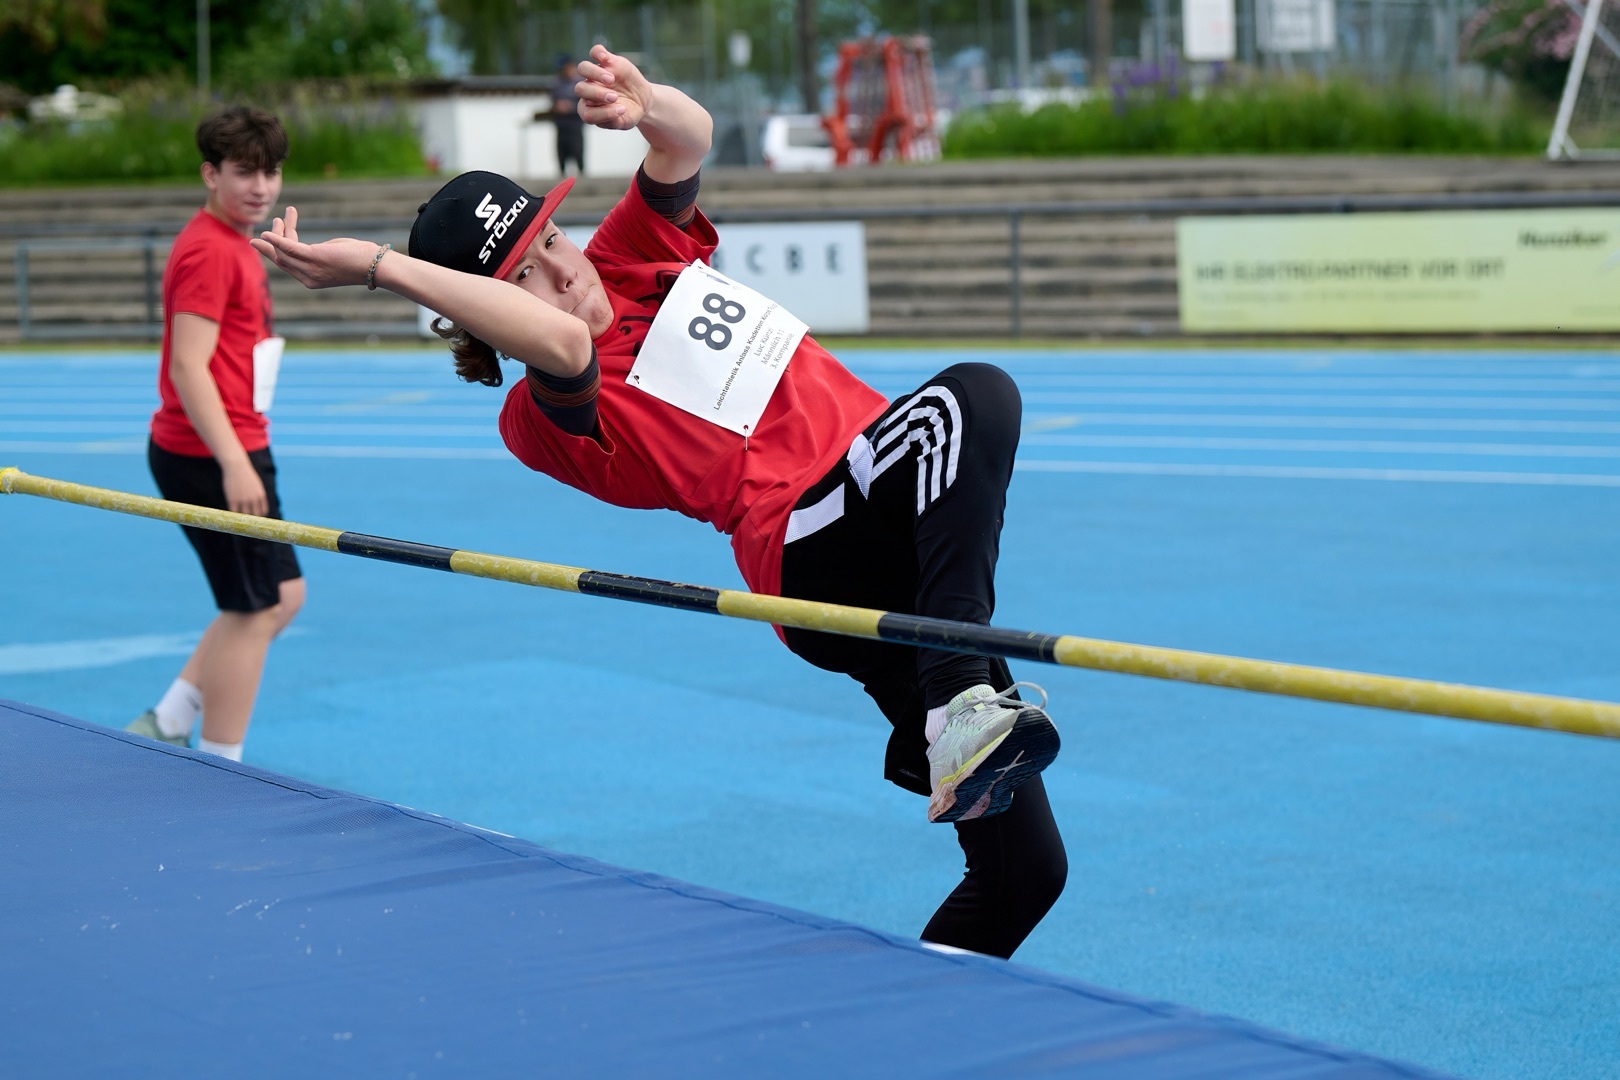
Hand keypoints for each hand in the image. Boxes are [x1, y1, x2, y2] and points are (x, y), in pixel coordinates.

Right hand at [222, 457, 268, 515]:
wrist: (236, 467)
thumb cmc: (246, 476)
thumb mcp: (256, 485)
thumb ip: (258, 496)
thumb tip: (258, 508)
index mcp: (261, 496)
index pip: (263, 512)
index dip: (258, 517)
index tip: (254, 518)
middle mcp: (253, 499)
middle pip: (254, 516)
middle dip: (250, 519)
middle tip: (245, 521)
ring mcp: (243, 500)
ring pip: (243, 515)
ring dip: (241, 518)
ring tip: (237, 519)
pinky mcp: (232, 500)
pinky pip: (233, 512)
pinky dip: (233, 515)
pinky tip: (231, 515)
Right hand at [251, 207, 378, 289]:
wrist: (375, 265)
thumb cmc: (360, 259)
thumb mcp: (335, 256)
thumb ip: (320, 252)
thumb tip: (313, 247)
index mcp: (313, 279)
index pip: (289, 264)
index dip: (277, 249)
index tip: (268, 236)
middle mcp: (308, 278)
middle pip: (281, 259)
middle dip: (271, 243)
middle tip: (272, 224)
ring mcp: (311, 269)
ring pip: (282, 252)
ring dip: (278, 233)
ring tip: (282, 217)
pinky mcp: (314, 258)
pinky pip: (289, 248)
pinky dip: (276, 239)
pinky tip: (267, 232)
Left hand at [575, 44, 654, 130]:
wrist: (640, 98)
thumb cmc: (629, 112)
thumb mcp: (625, 122)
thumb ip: (614, 121)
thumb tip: (613, 109)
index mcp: (588, 109)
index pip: (586, 112)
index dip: (603, 113)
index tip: (622, 111)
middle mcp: (588, 90)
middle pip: (580, 89)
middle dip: (597, 94)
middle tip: (614, 97)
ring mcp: (596, 74)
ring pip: (583, 68)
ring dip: (595, 73)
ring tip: (611, 79)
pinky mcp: (607, 61)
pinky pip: (595, 51)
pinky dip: (598, 52)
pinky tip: (605, 58)